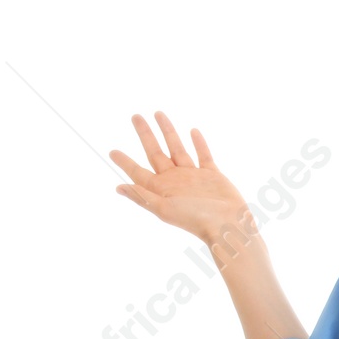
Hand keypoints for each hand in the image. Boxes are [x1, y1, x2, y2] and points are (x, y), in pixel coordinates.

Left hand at [110, 113, 255, 258]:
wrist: (227, 224)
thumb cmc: (195, 220)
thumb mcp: (164, 209)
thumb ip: (142, 196)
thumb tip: (118, 187)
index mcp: (161, 189)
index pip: (138, 171)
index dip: (124, 162)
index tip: (111, 152)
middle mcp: (175, 181)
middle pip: (155, 153)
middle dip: (145, 134)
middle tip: (135, 116)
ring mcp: (193, 177)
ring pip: (177, 148)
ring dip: (168, 132)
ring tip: (159, 114)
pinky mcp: (212, 175)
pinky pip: (203, 155)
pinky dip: (199, 143)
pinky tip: (193, 131)